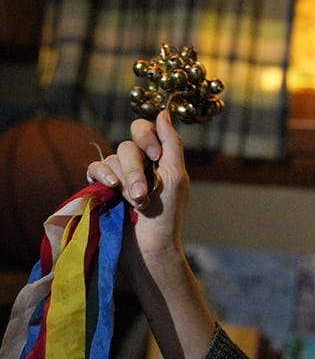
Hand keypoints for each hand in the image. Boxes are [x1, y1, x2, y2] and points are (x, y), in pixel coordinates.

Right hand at [87, 110, 189, 260]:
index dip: (147, 137)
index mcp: (155, 158)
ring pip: (113, 159)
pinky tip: (111, 187)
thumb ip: (171, 143)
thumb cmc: (167, 215)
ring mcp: (117, 176)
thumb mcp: (175, 176)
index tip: (155, 156)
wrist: (149, 246)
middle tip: (143, 194)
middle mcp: (136, 163)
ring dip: (125, 180)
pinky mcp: (100, 188)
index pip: (143, 130)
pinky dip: (102, 175)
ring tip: (136, 203)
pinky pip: (94, 169)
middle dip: (136, 170)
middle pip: (128, 146)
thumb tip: (163, 112)